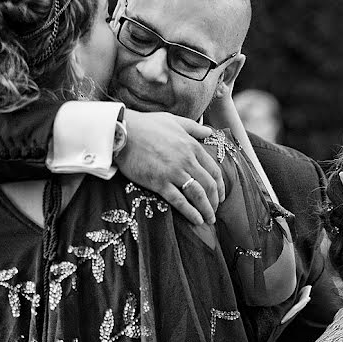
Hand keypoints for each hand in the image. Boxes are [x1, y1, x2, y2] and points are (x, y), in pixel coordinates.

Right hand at [115, 110, 224, 224]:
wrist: (121, 131)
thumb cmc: (146, 125)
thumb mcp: (173, 121)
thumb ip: (193, 128)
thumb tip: (209, 132)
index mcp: (192, 146)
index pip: (214, 171)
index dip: (220, 186)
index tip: (221, 196)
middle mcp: (186, 160)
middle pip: (209, 185)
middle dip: (215, 201)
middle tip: (215, 210)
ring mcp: (173, 172)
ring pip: (198, 194)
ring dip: (206, 209)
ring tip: (209, 219)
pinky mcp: (159, 182)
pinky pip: (179, 201)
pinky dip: (190, 212)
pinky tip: (197, 220)